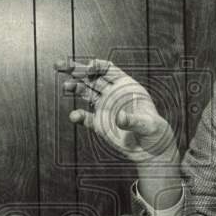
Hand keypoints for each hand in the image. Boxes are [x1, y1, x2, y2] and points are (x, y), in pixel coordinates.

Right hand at [55, 58, 177, 163]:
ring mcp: (104, 107)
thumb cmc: (154, 132)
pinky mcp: (99, 124)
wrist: (151, 150)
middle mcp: (112, 94)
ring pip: (85, 92)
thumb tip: (119, 118)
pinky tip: (74, 117)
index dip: (97, 66)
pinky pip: (86, 117)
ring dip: (75, 87)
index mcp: (126, 86)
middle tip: (60, 64)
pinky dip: (79, 116)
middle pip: (91, 77)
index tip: (89, 67)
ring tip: (66, 86)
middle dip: (76, 69)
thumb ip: (133, 120)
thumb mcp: (147, 125)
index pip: (108, 70)